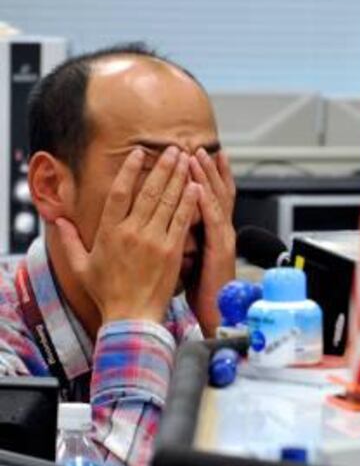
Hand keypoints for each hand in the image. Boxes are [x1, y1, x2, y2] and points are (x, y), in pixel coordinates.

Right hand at [56, 147, 199, 324]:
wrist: (132, 317)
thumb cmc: (107, 293)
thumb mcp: (81, 266)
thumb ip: (69, 240)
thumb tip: (57, 220)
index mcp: (109, 232)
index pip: (120, 192)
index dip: (130, 170)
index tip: (139, 153)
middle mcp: (132, 232)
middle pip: (149, 191)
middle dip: (163, 166)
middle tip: (174, 148)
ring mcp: (154, 240)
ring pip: (168, 201)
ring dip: (179, 177)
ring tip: (186, 159)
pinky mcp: (172, 250)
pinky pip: (182, 220)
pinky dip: (190, 202)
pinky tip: (196, 186)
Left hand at [187, 148, 235, 335]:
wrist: (220, 312)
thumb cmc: (204, 291)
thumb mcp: (196, 259)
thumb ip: (187, 240)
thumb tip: (171, 227)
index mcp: (215, 232)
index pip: (211, 197)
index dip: (206, 177)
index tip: (196, 157)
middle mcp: (223, 230)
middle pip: (218, 191)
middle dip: (208, 169)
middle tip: (198, 148)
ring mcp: (224, 237)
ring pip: (217, 199)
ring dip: (207, 176)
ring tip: (197, 156)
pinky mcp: (220, 248)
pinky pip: (213, 219)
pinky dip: (206, 200)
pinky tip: (198, 186)